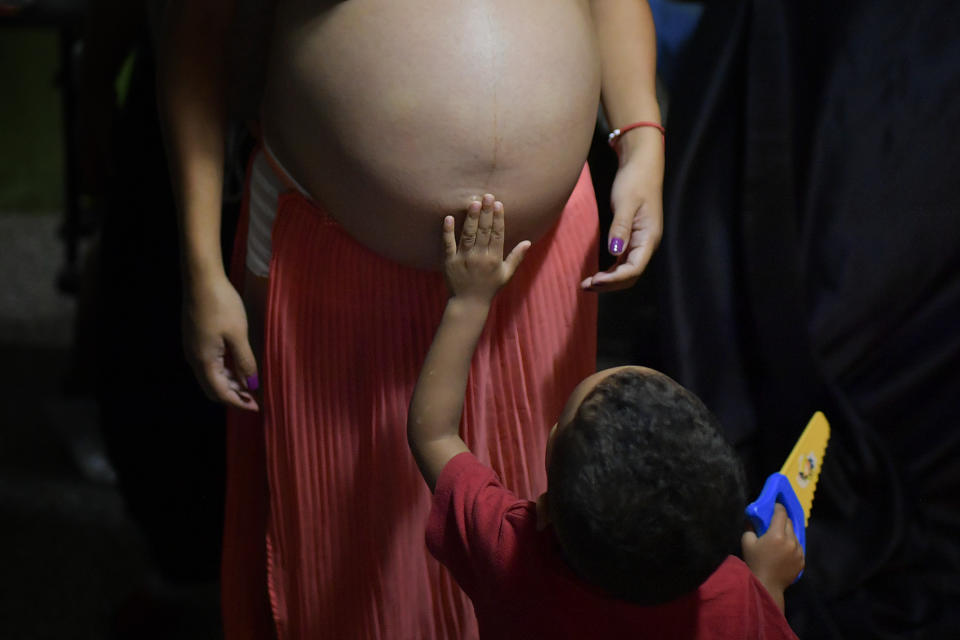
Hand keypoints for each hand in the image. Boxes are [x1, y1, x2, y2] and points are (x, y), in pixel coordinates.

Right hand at [182, 273, 259, 410]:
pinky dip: (223, 370)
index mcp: (205, 361)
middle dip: (233, 396)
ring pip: (211, 376)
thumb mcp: (239, 334)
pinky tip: (237, 366)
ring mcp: (192, 348)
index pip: (221, 393)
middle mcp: (194, 358)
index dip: (239, 403)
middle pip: (213, 388)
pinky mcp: (195, 338)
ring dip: (229, 383)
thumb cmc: (221, 305)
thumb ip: (245, 361)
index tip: (256, 407)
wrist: (200, 279)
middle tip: (254, 399)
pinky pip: (209, 363)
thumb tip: (252, 385)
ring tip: (249, 384)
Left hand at [442, 194, 530, 302]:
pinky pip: (448, 244)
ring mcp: (463, 259)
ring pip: (468, 235)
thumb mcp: (506, 274)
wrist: (469, 303)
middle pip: (483, 231)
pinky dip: (447, 231)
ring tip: (474, 202)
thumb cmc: (489, 288)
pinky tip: (449, 217)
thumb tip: (528, 242)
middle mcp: (479, 257)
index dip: (498, 218)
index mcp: (494, 259)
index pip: (497, 234)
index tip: (499, 204)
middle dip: (486, 213)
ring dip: (471, 218)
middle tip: (487, 196)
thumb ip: (516, 257)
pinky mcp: (449, 261)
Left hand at [581, 132, 663, 291]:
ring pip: (627, 271)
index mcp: (649, 237)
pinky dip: (611, 271)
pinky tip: (597, 274)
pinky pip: (623, 262)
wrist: (642, 165)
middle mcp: (647, 243)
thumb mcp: (625, 203)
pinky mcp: (633, 238)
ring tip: (587, 284)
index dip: (614, 279)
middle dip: (610, 284)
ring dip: (609, 280)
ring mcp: (640, 242)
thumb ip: (620, 228)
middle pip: (631, 275)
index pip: (634, 269)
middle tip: (586, 286)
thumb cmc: (635, 181)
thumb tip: (614, 252)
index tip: (595, 280)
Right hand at [742, 503, 804, 609]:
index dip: (778, 507)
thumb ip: (750, 527)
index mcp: (776, 535)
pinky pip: (798, 547)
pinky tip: (783, 551)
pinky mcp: (802, 561)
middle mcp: (790, 541)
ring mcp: (798, 552)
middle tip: (774, 522)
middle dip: (782, 520)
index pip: (781, 513)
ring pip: (794, 535)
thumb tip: (752, 518)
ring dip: (787, 533)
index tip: (775, 506)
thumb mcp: (747, 542)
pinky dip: (791, 545)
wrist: (766, 585)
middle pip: (789, 522)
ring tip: (778, 539)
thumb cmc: (754, 563)